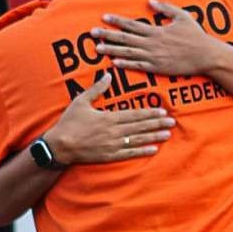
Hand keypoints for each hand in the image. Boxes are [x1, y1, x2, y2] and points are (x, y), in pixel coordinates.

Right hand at [47, 74, 174, 163]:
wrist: (60, 146)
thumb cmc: (69, 122)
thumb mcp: (81, 102)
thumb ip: (96, 89)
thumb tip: (108, 75)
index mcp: (109, 118)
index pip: (135, 114)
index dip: (150, 113)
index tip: (163, 111)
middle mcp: (114, 132)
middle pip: (140, 126)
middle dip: (157, 124)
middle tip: (172, 122)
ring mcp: (113, 145)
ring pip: (138, 140)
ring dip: (154, 136)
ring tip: (167, 134)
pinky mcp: (109, 156)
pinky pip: (129, 154)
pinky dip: (142, 152)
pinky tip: (153, 150)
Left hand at [91, 0, 228, 74]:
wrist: (206, 56)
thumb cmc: (196, 35)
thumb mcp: (182, 16)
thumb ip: (165, 8)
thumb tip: (150, 1)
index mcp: (156, 31)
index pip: (132, 25)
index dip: (117, 21)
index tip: (104, 17)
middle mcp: (152, 43)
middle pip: (125, 39)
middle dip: (107, 35)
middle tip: (92, 33)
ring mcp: (154, 57)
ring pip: (128, 53)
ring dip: (111, 51)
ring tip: (97, 49)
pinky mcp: (157, 68)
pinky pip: (138, 66)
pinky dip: (125, 64)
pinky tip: (114, 63)